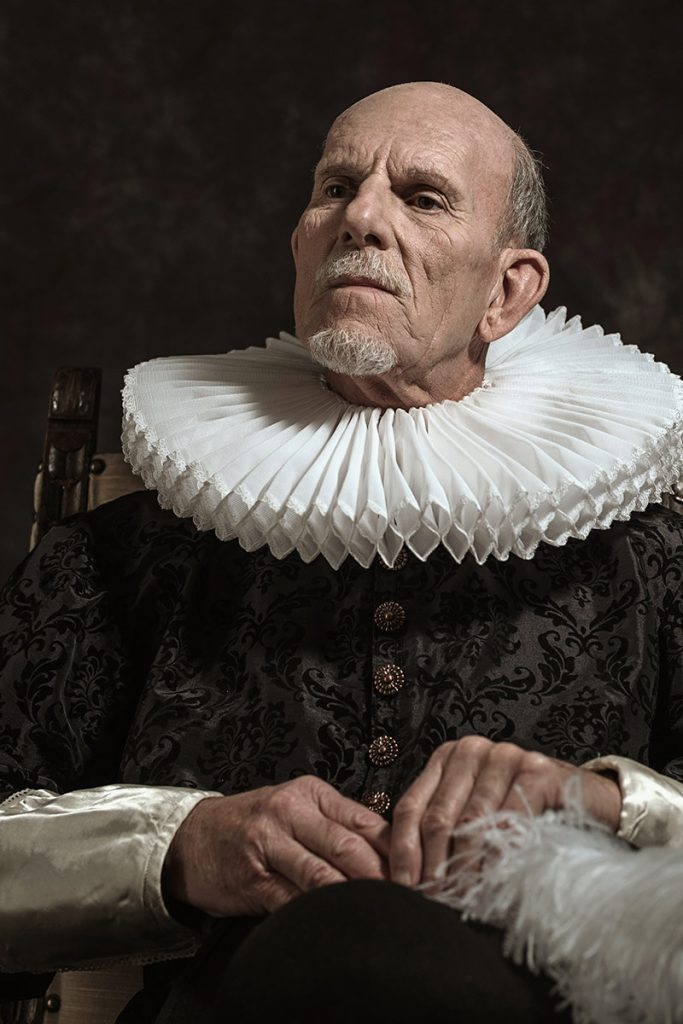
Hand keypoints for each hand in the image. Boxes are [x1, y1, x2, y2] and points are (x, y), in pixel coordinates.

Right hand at [163, 776, 390, 916]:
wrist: (191, 839)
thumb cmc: (251, 825)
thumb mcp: (295, 809)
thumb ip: (338, 825)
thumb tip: (392, 850)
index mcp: (309, 793)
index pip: (364, 820)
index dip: (395, 849)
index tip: (418, 872)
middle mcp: (289, 813)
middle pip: (349, 847)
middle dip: (382, 877)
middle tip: (408, 897)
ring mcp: (269, 845)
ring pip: (323, 874)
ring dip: (354, 896)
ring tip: (378, 912)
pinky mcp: (253, 880)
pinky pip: (293, 900)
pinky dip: (318, 913)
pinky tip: (336, 921)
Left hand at [389, 736, 621, 886]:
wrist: (586, 800)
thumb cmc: (522, 811)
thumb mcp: (474, 815)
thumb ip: (437, 829)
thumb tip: (394, 858)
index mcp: (447, 758)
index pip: (411, 806)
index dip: (403, 851)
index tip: (403, 887)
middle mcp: (471, 750)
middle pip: (438, 817)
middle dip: (433, 867)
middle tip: (433, 903)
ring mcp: (505, 756)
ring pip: (473, 823)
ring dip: (466, 869)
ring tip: (462, 900)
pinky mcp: (538, 770)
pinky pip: (510, 820)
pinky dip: (501, 856)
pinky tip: (497, 882)